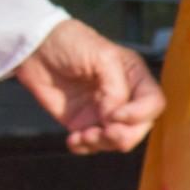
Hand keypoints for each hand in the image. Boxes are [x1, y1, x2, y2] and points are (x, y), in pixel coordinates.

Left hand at [13, 17, 164, 155]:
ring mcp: (103, 113)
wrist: (36, 47)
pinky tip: (72, 139)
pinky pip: (90, 146)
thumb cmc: (71, 42)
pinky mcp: (82, 123)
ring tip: (82, 135)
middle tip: (104, 132)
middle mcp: (124, 98)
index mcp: (135, 77)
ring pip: (116, 141)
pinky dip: (83, 148)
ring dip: (101, 143)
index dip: (140, 115)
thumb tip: (115, 117)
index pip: (154, 103)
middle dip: (123, 135)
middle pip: (139, 128)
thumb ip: (115, 87)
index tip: (116, 115)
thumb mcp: (102, 56)